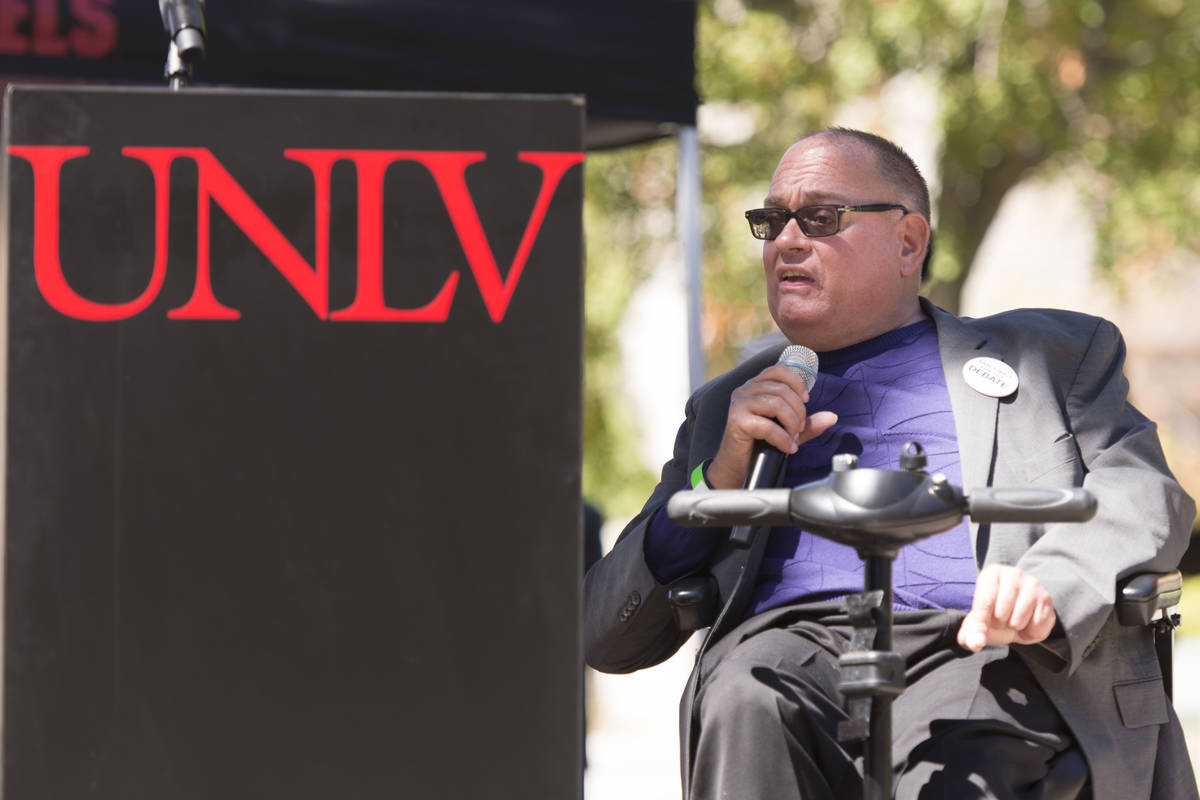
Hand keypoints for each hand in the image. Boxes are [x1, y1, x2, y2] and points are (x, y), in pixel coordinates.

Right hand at [705, 364, 837, 489]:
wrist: (739, 465)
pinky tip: (787, 448)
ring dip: (791, 424)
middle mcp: (745, 390)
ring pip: (776, 404)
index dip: (797, 383)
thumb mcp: (789, 430)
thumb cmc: (761, 444)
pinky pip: (767, 425)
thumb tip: (832, 417)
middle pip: (782, 390)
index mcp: (756, 385)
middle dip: (798, 412)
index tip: (806, 401)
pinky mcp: (737, 421)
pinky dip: (782, 438)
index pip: (780, 370)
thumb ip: (808, 423)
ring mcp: (739, 404)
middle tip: (800, 430)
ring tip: (793, 439)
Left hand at [957, 564, 1056, 651]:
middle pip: (1001, 612)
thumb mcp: (978, 624)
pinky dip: (1030, 632)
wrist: (1020, 618)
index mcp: (991, 574)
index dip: (982, 621)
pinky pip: (1036, 625)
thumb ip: (971, 635)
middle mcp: (1013, 574)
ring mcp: (1032, 584)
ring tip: (1014, 619)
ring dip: (1015, 627)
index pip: (984, 602)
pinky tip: (1028, 622)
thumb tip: (976, 644)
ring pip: (1018, 620)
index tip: (982, 629)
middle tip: (1001, 618)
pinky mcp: (1046, 598)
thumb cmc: (994, 615)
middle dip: (999, 623)